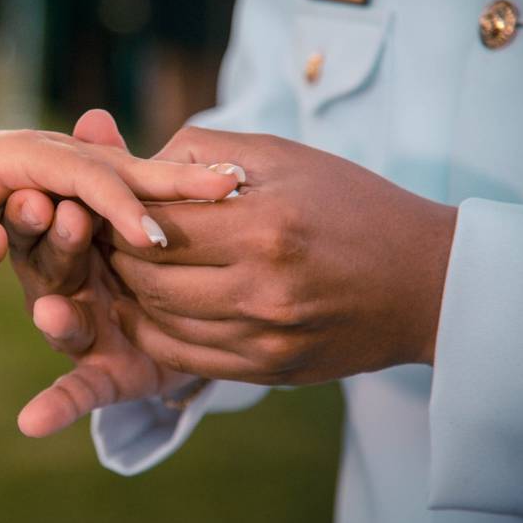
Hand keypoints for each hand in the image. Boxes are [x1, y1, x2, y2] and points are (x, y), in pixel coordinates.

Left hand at [0, 124, 233, 268]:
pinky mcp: (76, 177)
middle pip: (122, 165)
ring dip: (182, 177)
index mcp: (20, 156)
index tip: (154, 239)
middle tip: (233, 185)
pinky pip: (125, 180)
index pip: (78, 179)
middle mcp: (53, 152)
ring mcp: (69, 161)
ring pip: (132, 170)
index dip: (116, 208)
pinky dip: (166, 184)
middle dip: (175, 178)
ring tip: (237, 183)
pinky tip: (211, 189)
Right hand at [4, 112, 227, 436]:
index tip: (41, 195)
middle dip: (60, 248)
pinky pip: (77, 392)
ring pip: (62, 324)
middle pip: (54, 267)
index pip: (52, 219)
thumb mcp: (113, 203)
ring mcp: (85, 329)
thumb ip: (106, 168)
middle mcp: (73, 282)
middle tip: (66, 223)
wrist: (192, 299)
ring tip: (53, 315)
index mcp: (74, 238)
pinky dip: (55, 407)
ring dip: (56, 321)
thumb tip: (98, 117)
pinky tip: (32, 423)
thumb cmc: (138, 231)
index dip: (43, 211)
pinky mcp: (101, 373)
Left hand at [108, 127, 457, 384]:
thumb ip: (199, 153)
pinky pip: (182, 357)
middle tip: (99, 236)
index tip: (100, 203)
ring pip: (158, 320)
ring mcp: (264, 336)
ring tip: (120, 268)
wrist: (423, 279)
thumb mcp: (282, 155)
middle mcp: (261, 287)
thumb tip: (132, 166)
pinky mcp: (268, 369)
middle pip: (146, 276)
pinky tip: (145, 308)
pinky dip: (152, 332)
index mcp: (263, 224)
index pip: (152, 225)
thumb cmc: (350, 203)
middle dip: (112, 254)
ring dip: (127, 294)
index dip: (115, 214)